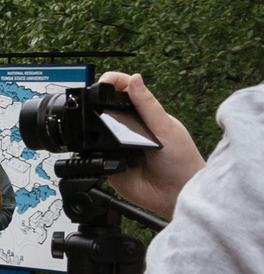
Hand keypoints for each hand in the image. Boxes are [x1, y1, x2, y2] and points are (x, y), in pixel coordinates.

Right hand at [98, 72, 202, 219]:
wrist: (176, 194)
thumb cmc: (182, 161)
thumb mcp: (167, 128)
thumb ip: (148, 105)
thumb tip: (135, 79)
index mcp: (144, 114)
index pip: (125, 90)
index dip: (113, 81)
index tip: (104, 81)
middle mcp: (128, 128)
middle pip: (105, 107)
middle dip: (97, 102)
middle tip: (96, 101)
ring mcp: (116, 145)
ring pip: (95, 130)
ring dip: (93, 128)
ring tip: (102, 129)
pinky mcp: (106, 162)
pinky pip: (92, 154)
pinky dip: (92, 152)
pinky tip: (103, 152)